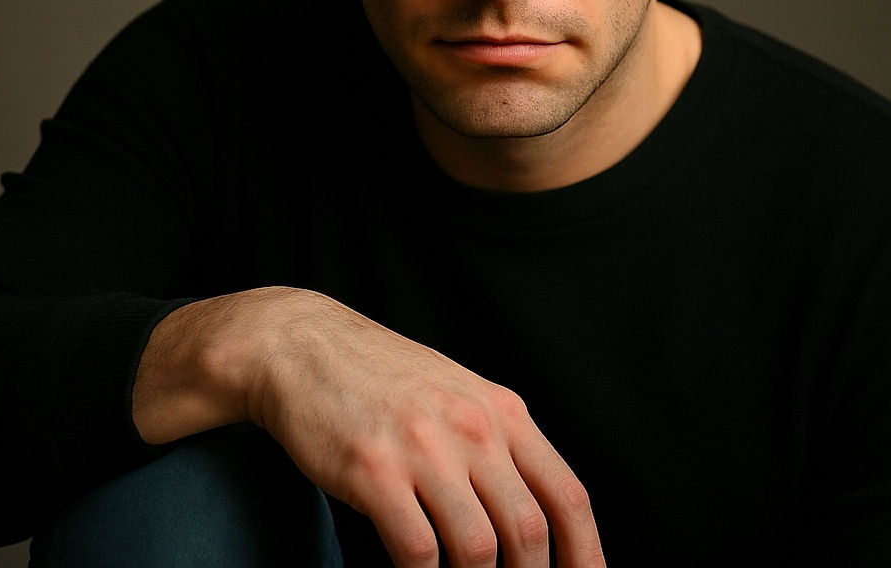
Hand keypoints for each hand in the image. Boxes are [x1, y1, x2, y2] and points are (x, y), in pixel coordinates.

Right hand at [134, 286, 605, 567]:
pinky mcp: (374, 470)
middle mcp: (472, 426)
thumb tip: (535, 520)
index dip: (586, 555)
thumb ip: (498, 446)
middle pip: (529, 531)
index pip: (566, 495)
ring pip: (479, 549)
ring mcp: (423, 447)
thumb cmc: (383, 377)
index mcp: (501, 410)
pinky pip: (418, 552)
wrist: (304, 344)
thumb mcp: (458, 394)